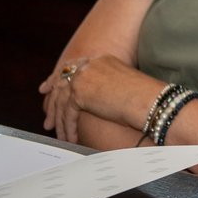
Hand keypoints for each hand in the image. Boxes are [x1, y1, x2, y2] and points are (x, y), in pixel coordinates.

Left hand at [40, 55, 160, 141]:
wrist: (150, 101)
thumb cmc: (144, 96)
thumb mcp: (121, 84)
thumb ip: (104, 85)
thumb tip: (94, 99)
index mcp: (102, 59)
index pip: (74, 66)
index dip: (59, 78)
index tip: (48, 88)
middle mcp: (91, 64)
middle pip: (62, 82)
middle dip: (52, 101)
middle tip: (47, 118)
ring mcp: (84, 77)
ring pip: (62, 100)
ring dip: (60, 121)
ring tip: (60, 135)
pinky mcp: (80, 93)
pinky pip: (68, 114)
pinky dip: (68, 128)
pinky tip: (71, 139)